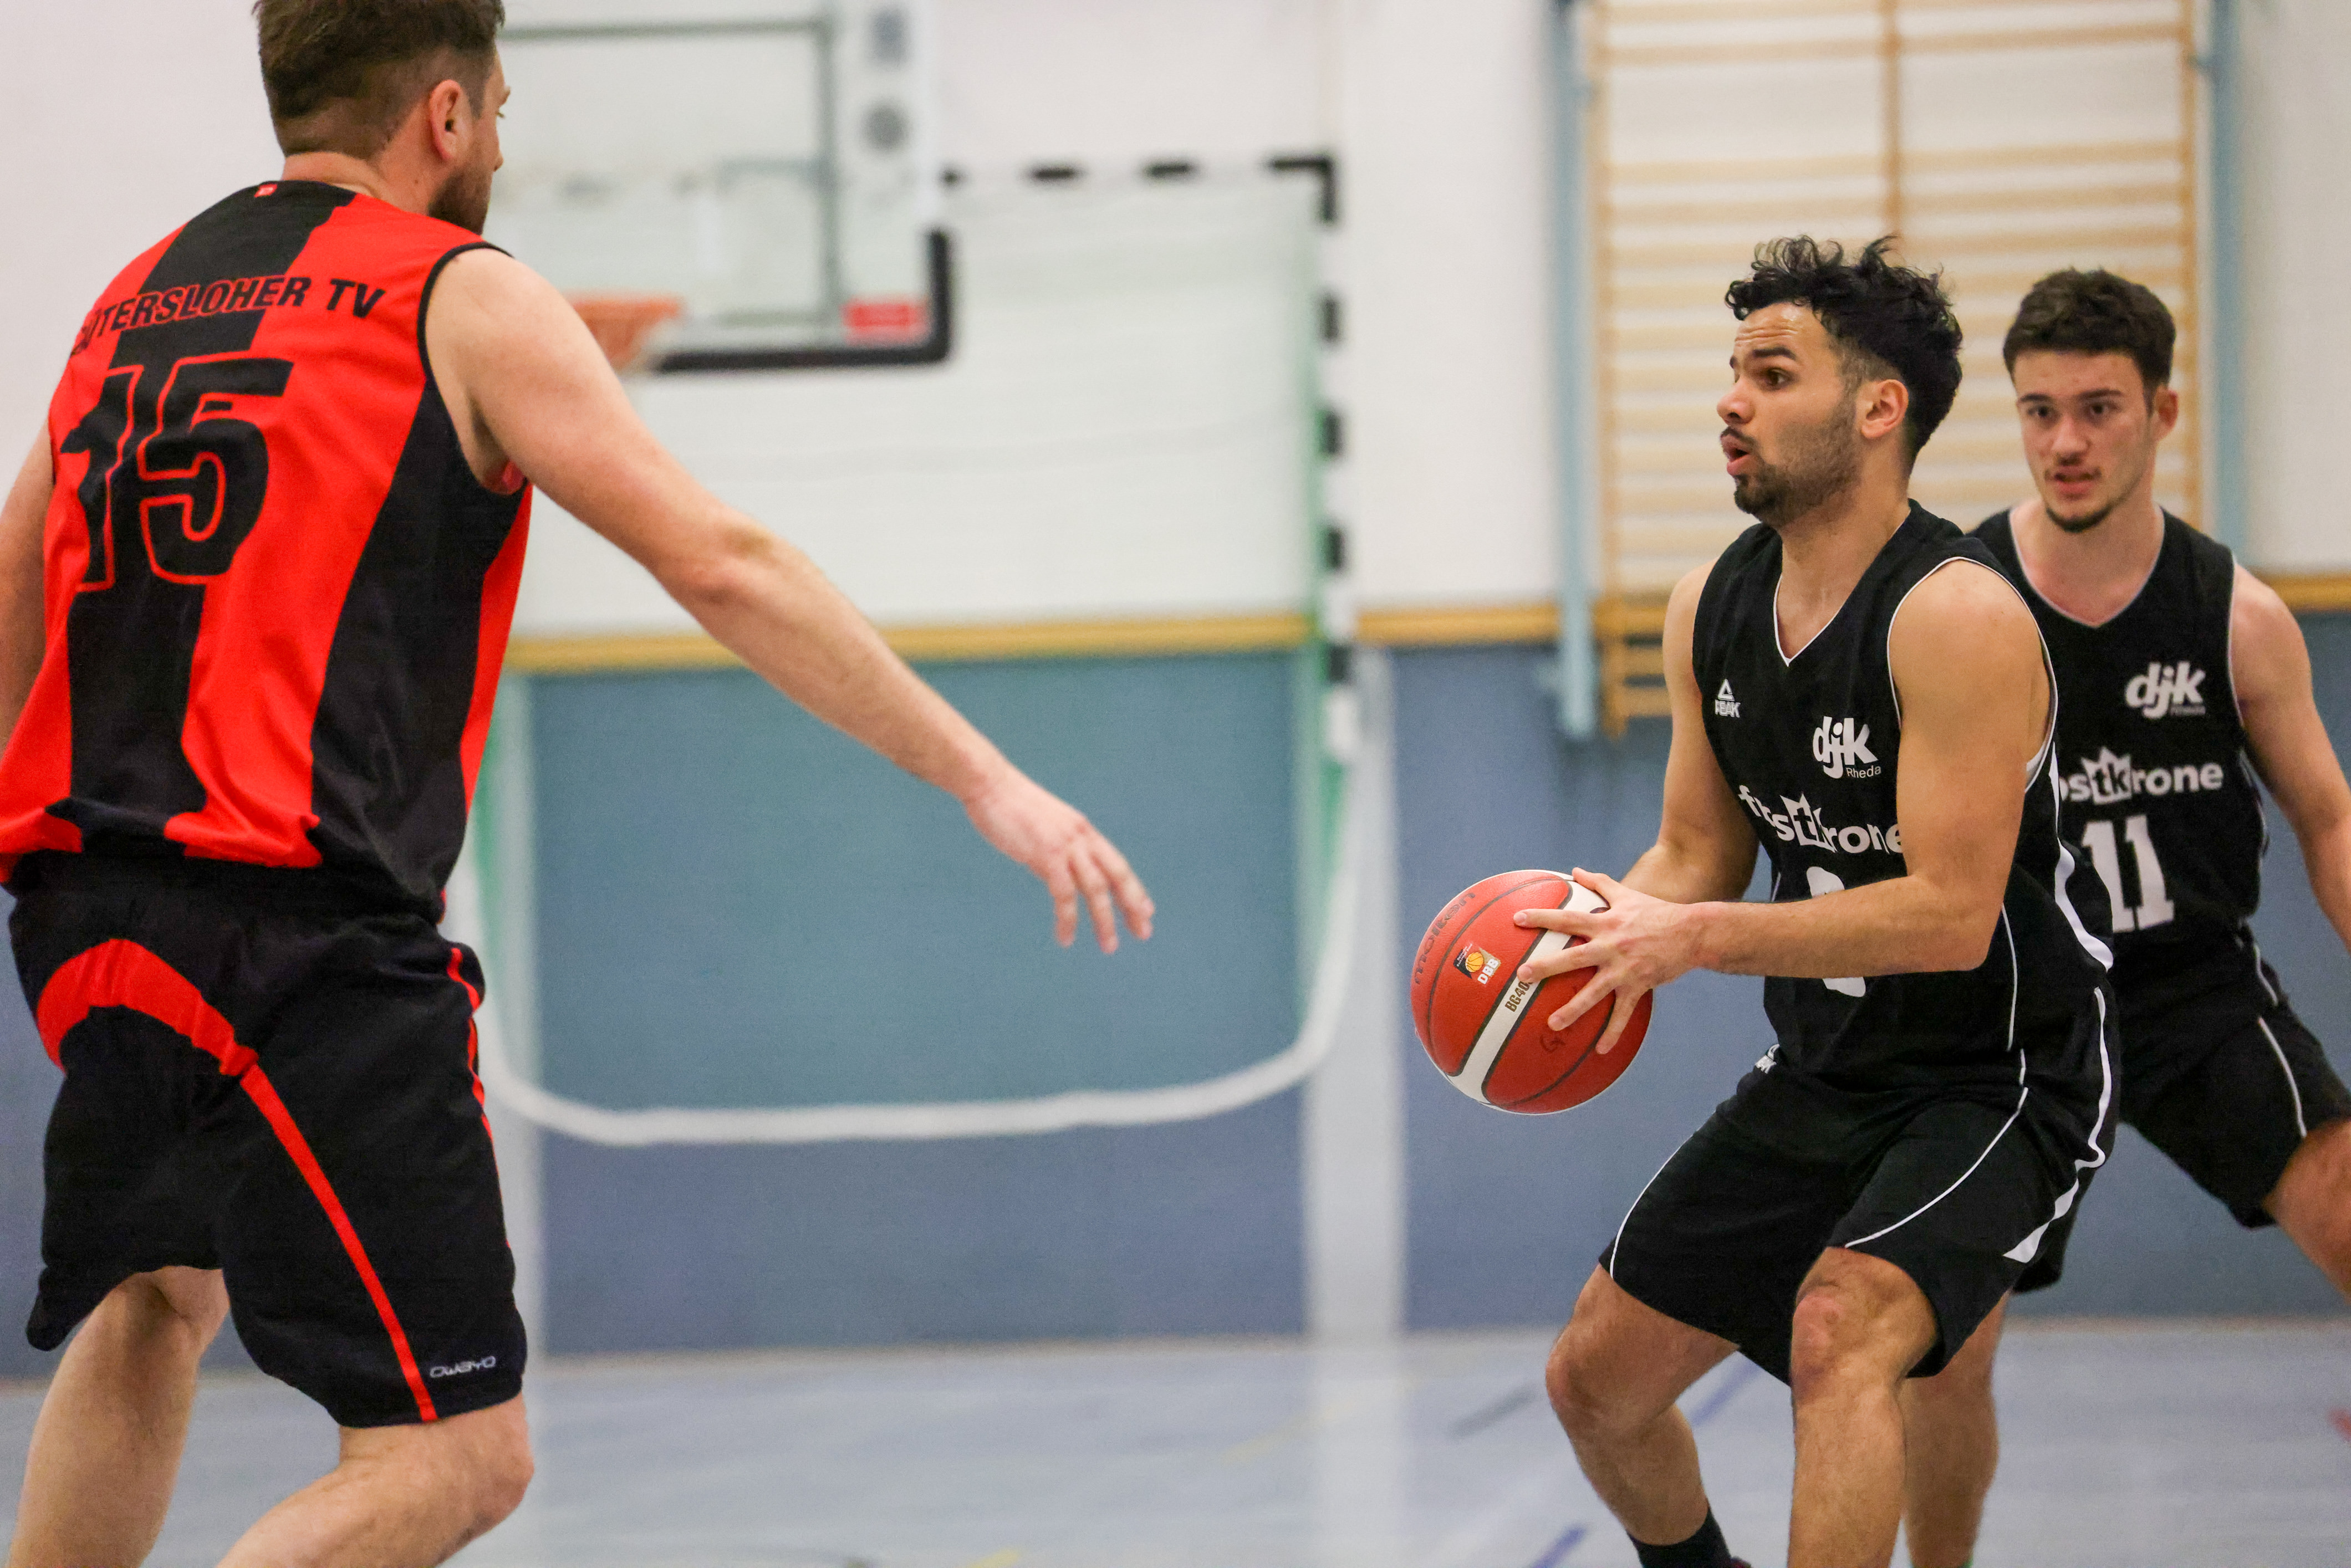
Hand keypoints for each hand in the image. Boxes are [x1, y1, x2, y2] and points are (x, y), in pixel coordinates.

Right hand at [962, 768, 1154, 951]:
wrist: (989, 783)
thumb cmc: (1008, 806)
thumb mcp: (1040, 831)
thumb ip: (1051, 855)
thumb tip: (1050, 877)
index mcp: (1082, 830)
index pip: (1116, 863)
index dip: (1133, 888)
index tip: (1146, 910)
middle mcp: (1081, 836)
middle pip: (1117, 875)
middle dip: (1133, 905)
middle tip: (1144, 932)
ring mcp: (1066, 844)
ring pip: (1096, 888)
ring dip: (1105, 920)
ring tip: (1109, 946)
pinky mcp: (1046, 853)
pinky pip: (1063, 893)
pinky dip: (1068, 919)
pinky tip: (1066, 938)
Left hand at [1512, 868, 1701, 1053]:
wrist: (1692, 933)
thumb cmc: (1656, 912)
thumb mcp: (1627, 894)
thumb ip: (1599, 883)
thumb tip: (1575, 870)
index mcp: (1605, 923)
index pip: (1568, 918)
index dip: (1542, 917)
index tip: (1517, 919)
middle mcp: (1611, 947)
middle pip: (1573, 957)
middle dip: (1546, 966)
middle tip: (1522, 975)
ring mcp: (1624, 969)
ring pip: (1594, 992)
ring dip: (1572, 1009)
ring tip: (1552, 1024)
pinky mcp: (1638, 986)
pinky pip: (1623, 1014)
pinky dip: (1613, 1033)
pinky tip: (1601, 1051)